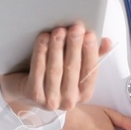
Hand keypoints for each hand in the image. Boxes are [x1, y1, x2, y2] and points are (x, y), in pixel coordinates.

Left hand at [0, 28, 130, 129]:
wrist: (23, 90)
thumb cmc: (53, 77)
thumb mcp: (75, 67)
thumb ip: (91, 55)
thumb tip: (106, 42)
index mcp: (83, 93)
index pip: (91, 72)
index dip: (91, 52)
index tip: (90, 35)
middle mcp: (69, 100)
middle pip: (73, 69)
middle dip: (75, 46)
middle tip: (75, 28)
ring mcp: (50, 100)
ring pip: (56, 69)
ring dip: (57, 47)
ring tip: (59, 31)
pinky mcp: (33, 94)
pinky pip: (38, 70)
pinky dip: (41, 52)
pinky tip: (43, 39)